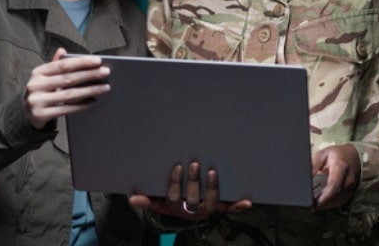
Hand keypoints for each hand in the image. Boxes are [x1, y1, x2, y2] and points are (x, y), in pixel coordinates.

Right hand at [24, 48, 110, 128]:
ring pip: (69, 94)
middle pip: (68, 79)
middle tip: (106, 72)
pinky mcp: (41, 114)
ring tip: (104, 87)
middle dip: (89, 75)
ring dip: (90, 90)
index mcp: (38, 72)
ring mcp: (37, 100)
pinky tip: (92, 101)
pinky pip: (66, 109)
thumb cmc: (40, 91)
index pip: (63, 65)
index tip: (98, 61)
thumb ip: (54, 64)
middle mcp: (35, 85)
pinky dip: (81, 105)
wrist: (25, 113)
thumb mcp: (44, 76)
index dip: (81, 62)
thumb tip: (63, 50)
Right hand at [129, 162, 251, 219]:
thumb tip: (131, 198)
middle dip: (194, 182)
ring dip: (213, 189)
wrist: (185, 214)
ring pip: (211, 203)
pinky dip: (237, 206)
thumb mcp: (157, 201)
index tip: (178, 167)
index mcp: (175, 208)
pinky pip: (228, 209)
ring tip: (213, 172)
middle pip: (193, 199)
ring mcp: (206, 209)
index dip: (176, 183)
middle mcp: (192, 210)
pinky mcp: (218, 208)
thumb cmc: (170, 202)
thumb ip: (146, 199)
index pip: (174, 196)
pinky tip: (247, 201)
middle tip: (195, 164)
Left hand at [311, 144, 360, 209]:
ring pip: (338, 200)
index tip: (314, 201)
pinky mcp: (350, 192)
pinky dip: (330, 203)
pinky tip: (321, 204)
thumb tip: (304, 176)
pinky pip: (340, 201)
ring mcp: (351, 187)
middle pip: (336, 195)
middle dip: (323, 203)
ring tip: (313, 205)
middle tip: (310, 206)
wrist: (354, 156)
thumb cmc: (337, 154)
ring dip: (325, 205)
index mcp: (341, 168)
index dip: (324, 196)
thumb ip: (313, 165)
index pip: (334, 185)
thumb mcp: (322, 155)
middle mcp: (348, 179)